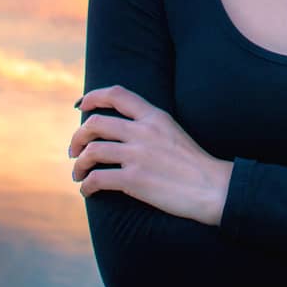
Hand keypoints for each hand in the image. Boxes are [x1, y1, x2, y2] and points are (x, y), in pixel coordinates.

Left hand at [69, 85, 234, 225]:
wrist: (213, 188)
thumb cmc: (194, 164)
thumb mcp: (173, 132)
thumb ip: (149, 126)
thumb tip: (122, 129)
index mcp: (154, 116)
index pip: (116, 94)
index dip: (92, 97)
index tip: (80, 106)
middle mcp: (143, 131)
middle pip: (95, 123)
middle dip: (77, 137)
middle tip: (74, 150)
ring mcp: (138, 155)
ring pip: (91, 151)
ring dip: (78, 164)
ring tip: (78, 174)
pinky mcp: (134, 180)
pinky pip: (97, 179)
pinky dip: (86, 186)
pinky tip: (88, 192)